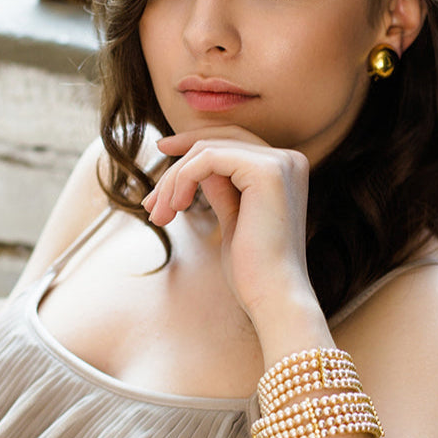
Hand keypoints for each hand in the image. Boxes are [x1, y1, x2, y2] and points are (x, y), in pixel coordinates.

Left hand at [141, 127, 318, 327]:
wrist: (273, 297)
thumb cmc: (253, 270)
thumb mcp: (234, 218)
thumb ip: (222, 189)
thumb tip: (196, 168)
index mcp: (285, 169)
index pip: (232, 142)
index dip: (192, 145)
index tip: (161, 154)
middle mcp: (288, 159)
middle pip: (217, 140)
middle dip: (176, 164)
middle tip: (149, 200)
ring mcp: (280, 162)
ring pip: (207, 149)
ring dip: (173, 181)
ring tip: (159, 216)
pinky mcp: (266, 170)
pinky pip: (207, 158)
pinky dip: (182, 179)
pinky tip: (175, 208)